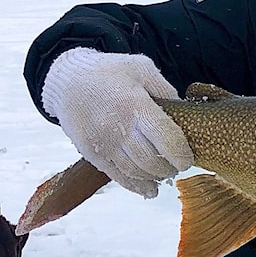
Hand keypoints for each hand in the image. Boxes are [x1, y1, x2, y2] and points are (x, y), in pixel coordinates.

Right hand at [41, 47, 193, 196]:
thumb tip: (185, 111)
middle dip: (170, 167)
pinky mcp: (91, 153)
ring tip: (164, 172)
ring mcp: (103, 143)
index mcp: (135, 104)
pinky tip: (149, 189)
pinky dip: (136, 186)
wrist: (66, 80)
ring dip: (155, 176)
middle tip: (178, 165)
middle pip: (152, 160)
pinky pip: (117, 176)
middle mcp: (118, 127)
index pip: (166, 138)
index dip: (182, 154)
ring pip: (136, 171)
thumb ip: (165, 89)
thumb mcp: (141, 67)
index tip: (189, 159)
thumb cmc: (109, 72)